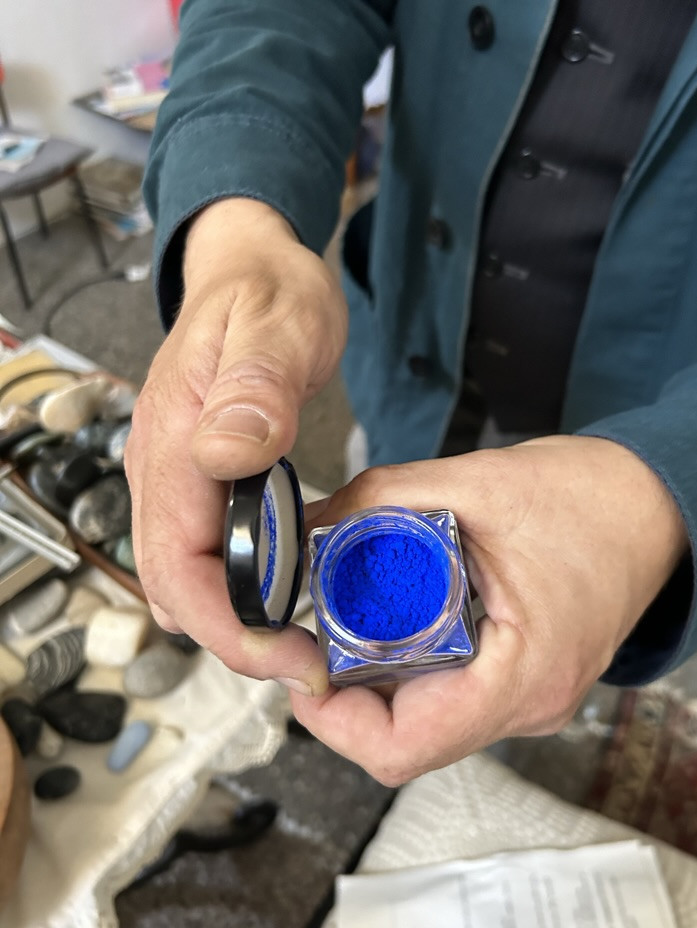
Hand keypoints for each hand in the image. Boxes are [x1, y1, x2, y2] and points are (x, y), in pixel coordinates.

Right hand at [124, 198, 345, 693]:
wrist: (254, 266)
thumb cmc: (268, 290)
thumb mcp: (277, 326)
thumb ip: (254, 388)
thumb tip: (226, 454)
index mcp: (175, 439)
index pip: (175, 561)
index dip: (223, 622)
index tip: (280, 651)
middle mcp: (164, 466)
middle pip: (173, 585)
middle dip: (232, 638)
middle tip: (301, 662)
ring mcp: (178, 475)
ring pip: (183, 577)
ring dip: (233, 622)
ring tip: (296, 642)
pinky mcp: (200, 479)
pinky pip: (203, 552)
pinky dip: (236, 590)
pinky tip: (281, 597)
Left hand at [292, 435, 687, 783]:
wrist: (653, 505)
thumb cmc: (591, 498)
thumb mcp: (474, 482)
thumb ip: (382, 498)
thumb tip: (308, 522)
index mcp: (522, 674)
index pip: (402, 747)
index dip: (331, 720)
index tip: (300, 665)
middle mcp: (527, 704)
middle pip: (404, 737)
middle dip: (344, 689)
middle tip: (315, 629)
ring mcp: (525, 699)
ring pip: (421, 720)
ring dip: (374, 677)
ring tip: (350, 617)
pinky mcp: (519, 682)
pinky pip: (446, 696)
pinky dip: (407, 665)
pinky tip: (392, 618)